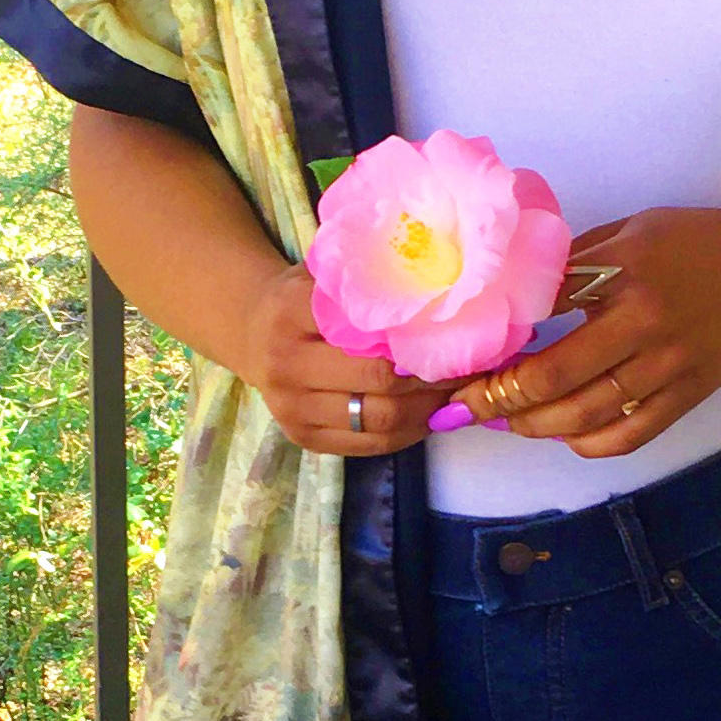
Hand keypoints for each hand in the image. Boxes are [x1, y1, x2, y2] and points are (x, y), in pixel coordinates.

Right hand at [239, 262, 447, 455]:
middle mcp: (286, 364)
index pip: (366, 329)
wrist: (252, 332)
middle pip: (378, 381)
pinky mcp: (303, 437)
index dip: (419, 336)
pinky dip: (410, 433)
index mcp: (292, 312)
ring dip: (428, 410)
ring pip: (380, 420)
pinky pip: (371, 445)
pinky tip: (430, 415)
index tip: (456, 335)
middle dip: (432, 378)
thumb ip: (368, 279)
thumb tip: (440, 285)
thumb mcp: (326, 275)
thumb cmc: (305, 298)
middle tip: (468, 369)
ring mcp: (291, 408)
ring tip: (456, 395)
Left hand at [447, 209, 720, 457]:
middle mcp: (644, 322)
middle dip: (499, 396)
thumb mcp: (632, 231)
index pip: (541, 310)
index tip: (461, 354)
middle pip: (554, 375)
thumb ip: (578, 263)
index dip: (495, 337)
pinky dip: (588, 443)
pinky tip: (563, 434)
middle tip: (465, 403)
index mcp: (625, 270)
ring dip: (534, 424)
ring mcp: (668, 366)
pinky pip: (629, 436)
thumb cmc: (695, 243)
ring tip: (505, 419)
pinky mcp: (688, 396)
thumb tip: (514, 295)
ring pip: (586, 415)